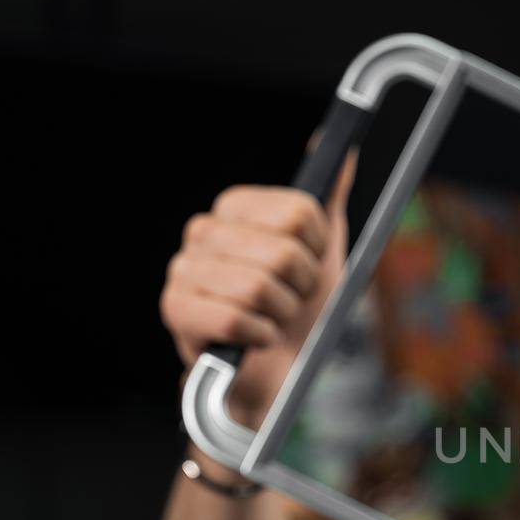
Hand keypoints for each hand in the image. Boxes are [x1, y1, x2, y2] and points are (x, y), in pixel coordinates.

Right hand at [159, 150, 355, 424]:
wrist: (279, 368)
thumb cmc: (300, 308)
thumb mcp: (323, 251)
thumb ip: (328, 201)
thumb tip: (344, 152)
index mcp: (235, 209)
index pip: (298, 213)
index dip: (317, 249)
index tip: (310, 266)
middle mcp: (202, 232)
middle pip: (282, 252)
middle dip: (301, 287)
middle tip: (291, 299)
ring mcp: (183, 270)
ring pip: (258, 287)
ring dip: (281, 314)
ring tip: (272, 319)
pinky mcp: (175, 311)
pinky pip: (234, 319)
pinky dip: (259, 336)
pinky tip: (256, 338)